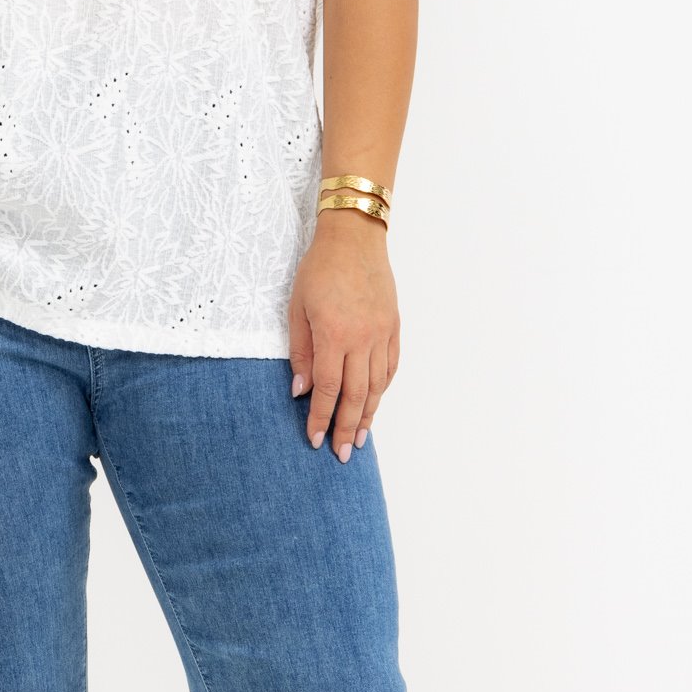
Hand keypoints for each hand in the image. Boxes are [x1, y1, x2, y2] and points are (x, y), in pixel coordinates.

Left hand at [287, 213, 399, 460]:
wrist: (355, 237)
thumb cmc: (320, 269)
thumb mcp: (297, 308)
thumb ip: (300, 352)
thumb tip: (300, 390)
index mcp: (334, 335)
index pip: (328, 389)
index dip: (320, 418)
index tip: (314, 439)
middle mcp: (363, 338)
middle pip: (357, 396)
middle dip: (347, 428)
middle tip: (342, 454)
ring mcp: (382, 333)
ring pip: (377, 385)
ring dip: (368, 415)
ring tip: (360, 438)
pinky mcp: (393, 326)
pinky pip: (391, 366)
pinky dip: (383, 388)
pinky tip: (375, 402)